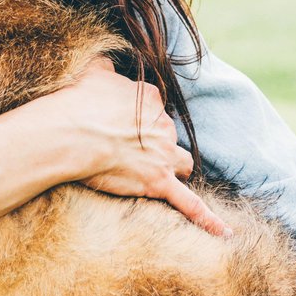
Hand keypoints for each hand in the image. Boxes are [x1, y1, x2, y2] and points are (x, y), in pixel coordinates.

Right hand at [44, 59, 231, 236]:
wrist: (71, 133)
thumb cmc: (78, 102)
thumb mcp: (93, 71)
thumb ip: (107, 65)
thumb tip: (109, 62)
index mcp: (150, 98)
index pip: (154, 105)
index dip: (138, 114)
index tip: (121, 118)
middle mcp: (164, 125)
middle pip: (167, 134)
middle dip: (152, 140)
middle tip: (125, 145)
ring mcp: (164, 155)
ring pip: (182, 161)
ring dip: (174, 165)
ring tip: (160, 171)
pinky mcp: (158, 183)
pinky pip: (189, 204)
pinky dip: (207, 219)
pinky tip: (224, 233)